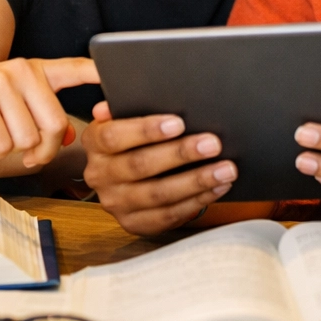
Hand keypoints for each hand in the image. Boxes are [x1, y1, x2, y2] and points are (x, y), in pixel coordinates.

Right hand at [0, 57, 98, 168]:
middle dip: (45, 149)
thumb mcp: (14, 102)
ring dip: (15, 150)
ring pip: (28, 139)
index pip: (75, 68)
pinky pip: (2, 145)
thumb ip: (43, 115)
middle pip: (55, 124)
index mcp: (35, 69)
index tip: (123, 77)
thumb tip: (70, 140)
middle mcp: (21, 69)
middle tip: (32, 154)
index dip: (99, 74)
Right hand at [81, 102, 236, 234]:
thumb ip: (130, 105)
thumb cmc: (134, 137)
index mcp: (94, 143)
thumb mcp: (126, 117)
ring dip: (196, 181)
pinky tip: (218, 187)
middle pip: (139, 165)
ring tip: (226, 168)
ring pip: (158, 194)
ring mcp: (116, 203)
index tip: (178, 123)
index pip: (113, 136)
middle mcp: (99, 175)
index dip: (146, 130)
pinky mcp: (133, 224)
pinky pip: (168, 215)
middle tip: (213, 143)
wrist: (123, 176)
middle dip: (180, 154)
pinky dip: (197, 201)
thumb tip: (130, 96)